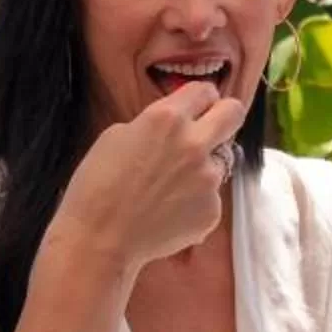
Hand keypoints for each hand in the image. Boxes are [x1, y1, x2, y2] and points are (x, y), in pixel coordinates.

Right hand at [55, 84, 249, 270]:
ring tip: (167, 189)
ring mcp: (208, 179)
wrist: (100, 240)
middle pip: (234, 112)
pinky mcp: (212, 210)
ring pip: (220, 160)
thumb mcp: (116, 136)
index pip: (205, 91)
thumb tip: (176, 126)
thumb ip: (154, 124)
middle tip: (211, 127)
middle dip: (224, 115)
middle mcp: (194, 144)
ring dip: (202, 167)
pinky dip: (194, 202)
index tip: (199, 106)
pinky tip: (167, 212)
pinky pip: (210, 196)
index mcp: (167, 119)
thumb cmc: (97, 187)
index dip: (201, 98)